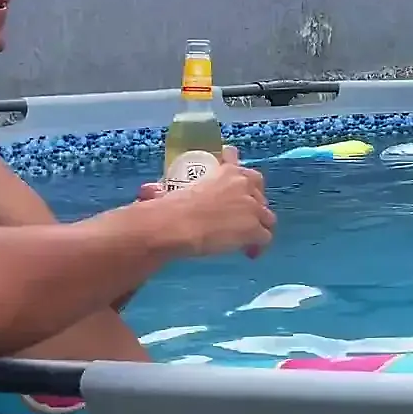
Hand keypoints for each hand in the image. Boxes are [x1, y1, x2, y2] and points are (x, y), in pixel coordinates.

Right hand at [153, 146, 274, 258]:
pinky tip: (248, 253)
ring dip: (258, 225)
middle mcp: (244, 184)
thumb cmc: (169, 207)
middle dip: (253, 202)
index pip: (236, 160)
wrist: (177, 224)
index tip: (234, 180)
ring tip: (246, 238)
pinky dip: (258, 246)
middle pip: (259, 191)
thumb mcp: (169, 190)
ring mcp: (252, 207)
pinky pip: (265, 238)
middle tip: (241, 216)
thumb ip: (161, 190)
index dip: (236, 171)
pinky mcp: (255, 228)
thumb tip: (145, 190)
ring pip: (267, 216)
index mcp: (225, 171)